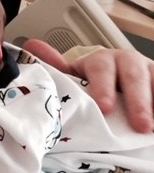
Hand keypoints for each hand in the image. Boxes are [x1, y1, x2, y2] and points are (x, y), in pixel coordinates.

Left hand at [24, 39, 153, 132]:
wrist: (117, 89)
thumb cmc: (93, 86)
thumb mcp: (75, 78)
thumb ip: (57, 68)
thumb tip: (31, 46)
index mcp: (102, 60)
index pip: (102, 67)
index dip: (103, 87)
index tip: (105, 108)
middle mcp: (127, 61)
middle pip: (134, 75)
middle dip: (138, 101)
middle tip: (141, 126)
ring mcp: (149, 71)